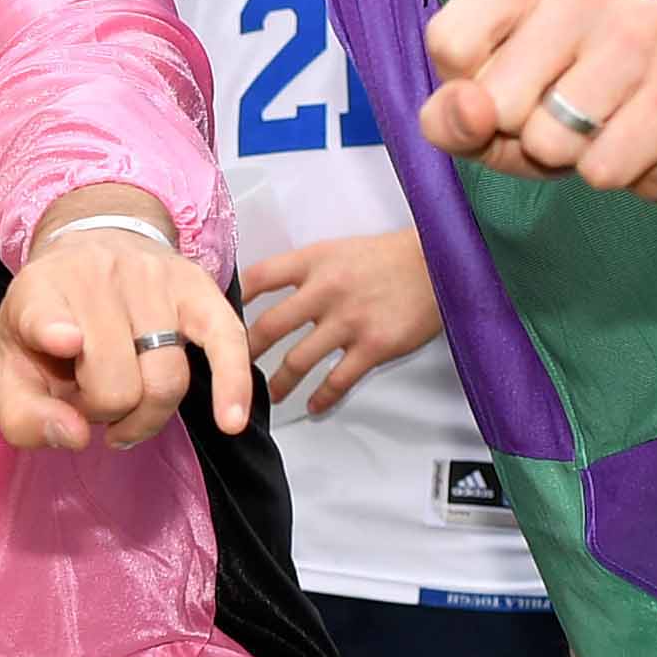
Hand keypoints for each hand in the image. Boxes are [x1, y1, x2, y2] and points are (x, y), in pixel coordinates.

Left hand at [0, 191, 253, 452]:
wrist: (91, 247)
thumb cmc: (50, 324)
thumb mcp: (12, 368)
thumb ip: (24, 416)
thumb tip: (77, 437)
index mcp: (36, 294)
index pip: (44, 315)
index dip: (54, 331)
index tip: (67, 342)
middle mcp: (94, 277)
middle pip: (115, 385)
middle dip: (104, 413)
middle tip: (91, 400)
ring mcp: (150, 279)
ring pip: (166, 379)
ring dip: (147, 413)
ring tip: (127, 406)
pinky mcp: (197, 287)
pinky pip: (226, 340)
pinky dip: (232, 383)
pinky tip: (230, 420)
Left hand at [241, 228, 442, 413]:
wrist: (439, 263)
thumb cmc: (388, 257)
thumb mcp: (338, 250)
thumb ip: (305, 270)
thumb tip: (271, 292)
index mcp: (314, 262)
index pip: (258, 278)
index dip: (233, 299)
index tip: (217, 318)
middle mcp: (325, 291)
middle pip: (269, 326)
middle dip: (245, 352)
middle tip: (231, 368)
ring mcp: (349, 321)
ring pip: (298, 360)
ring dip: (278, 383)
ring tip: (268, 395)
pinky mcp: (374, 346)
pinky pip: (338, 380)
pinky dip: (322, 397)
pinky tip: (314, 406)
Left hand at [419, 0, 656, 204]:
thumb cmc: (549, 102)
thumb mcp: (478, 111)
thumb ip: (447, 116)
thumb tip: (471, 111)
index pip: (450, 45)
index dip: (466, 89)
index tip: (500, 78)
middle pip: (497, 95)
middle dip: (514, 127)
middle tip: (551, 108)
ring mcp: (645, 22)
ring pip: (551, 134)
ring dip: (560, 152)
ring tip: (587, 123)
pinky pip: (603, 164)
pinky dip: (603, 171)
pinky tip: (625, 139)